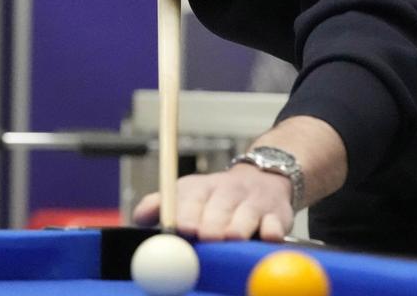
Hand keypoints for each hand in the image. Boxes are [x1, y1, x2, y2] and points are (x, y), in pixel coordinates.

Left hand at [133, 164, 294, 240]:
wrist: (263, 178)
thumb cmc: (216, 197)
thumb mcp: (186, 193)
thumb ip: (159, 205)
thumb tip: (138, 218)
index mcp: (201, 188)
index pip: (192, 197)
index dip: (187, 212)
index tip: (183, 227)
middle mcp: (228, 192)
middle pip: (220, 206)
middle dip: (212, 222)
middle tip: (206, 236)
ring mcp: (254, 203)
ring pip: (247, 214)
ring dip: (239, 226)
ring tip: (232, 237)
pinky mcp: (278, 215)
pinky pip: (275, 223)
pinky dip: (272, 231)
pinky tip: (268, 236)